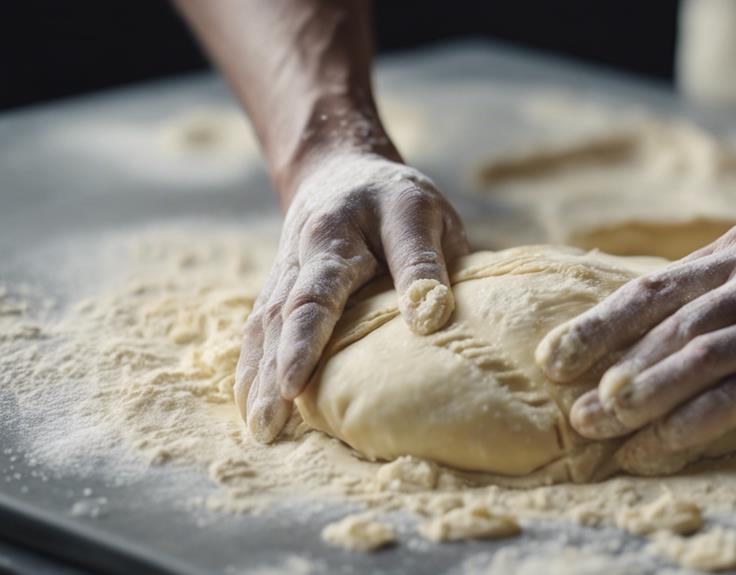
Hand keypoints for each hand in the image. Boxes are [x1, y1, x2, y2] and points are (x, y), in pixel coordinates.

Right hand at [236, 154, 468, 441]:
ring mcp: (284, 275)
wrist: (341, 173)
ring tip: (262, 430)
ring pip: (263, 327)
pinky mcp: (278, 291)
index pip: (319, 290)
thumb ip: (423, 261)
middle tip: (270, 424)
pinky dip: (253, 368)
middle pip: (281, 316)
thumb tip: (430, 318)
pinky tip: (253, 407)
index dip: (306, 338)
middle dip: (273, 371)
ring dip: (257, 378)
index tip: (294, 383)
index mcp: (337, 233)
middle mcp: (301, 255)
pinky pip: (259, 330)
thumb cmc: (396, 200)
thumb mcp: (421, 214)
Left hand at [536, 222, 735, 468]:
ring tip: (604, 428)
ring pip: (701, 356)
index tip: (552, 359)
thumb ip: (705, 289)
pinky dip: (698, 419)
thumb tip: (632, 330)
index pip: (648, 290)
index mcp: (730, 253)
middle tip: (575, 413)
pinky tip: (664, 442)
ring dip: (645, 394)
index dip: (595, 326)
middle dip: (612, 372)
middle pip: (667, 328)